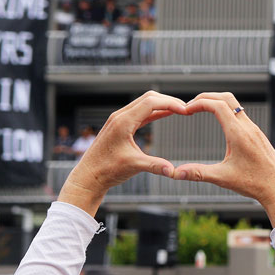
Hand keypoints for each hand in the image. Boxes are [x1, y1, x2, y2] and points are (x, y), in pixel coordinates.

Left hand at [58, 91, 186, 215]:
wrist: (88, 176)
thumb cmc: (106, 170)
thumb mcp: (133, 166)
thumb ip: (155, 166)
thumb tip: (174, 171)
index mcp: (123, 122)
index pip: (151, 102)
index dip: (170, 103)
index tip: (185, 110)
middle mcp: (120, 117)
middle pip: (148, 98)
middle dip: (168, 100)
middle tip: (186, 108)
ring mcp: (119, 120)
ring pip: (144, 103)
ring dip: (161, 104)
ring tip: (179, 109)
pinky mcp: (120, 126)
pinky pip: (140, 113)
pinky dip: (154, 112)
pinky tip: (165, 114)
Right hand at [173, 92, 274, 225]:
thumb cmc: (255, 184)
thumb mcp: (222, 178)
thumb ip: (198, 173)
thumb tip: (176, 173)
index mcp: (238, 134)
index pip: (217, 105)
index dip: (199, 103)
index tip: (186, 110)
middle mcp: (247, 127)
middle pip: (226, 98)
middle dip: (206, 97)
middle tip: (190, 105)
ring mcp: (254, 129)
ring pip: (234, 104)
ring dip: (217, 102)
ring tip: (202, 110)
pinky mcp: (257, 135)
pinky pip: (240, 114)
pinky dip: (226, 111)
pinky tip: (219, 122)